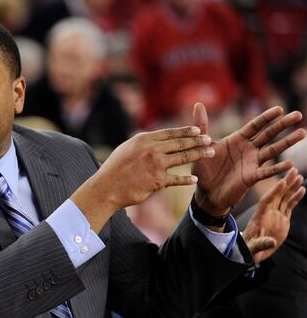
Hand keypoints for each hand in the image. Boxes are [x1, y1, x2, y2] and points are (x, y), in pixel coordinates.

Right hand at [73, 125, 212, 231]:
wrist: (106, 187)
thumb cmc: (114, 169)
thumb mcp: (126, 149)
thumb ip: (142, 144)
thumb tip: (153, 140)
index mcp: (144, 139)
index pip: (170, 133)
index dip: (186, 131)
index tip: (197, 130)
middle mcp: (151, 149)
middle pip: (180, 143)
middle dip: (198, 141)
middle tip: (210, 139)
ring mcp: (156, 164)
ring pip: (183, 157)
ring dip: (199, 154)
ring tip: (210, 153)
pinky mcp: (157, 180)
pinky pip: (177, 179)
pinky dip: (186, 180)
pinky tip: (194, 179)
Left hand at [192, 103, 306, 215]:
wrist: (206, 192)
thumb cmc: (205, 168)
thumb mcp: (202, 145)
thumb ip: (202, 125)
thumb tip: (197, 104)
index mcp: (238, 140)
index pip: (255, 125)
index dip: (266, 117)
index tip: (279, 109)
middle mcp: (248, 149)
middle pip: (268, 134)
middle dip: (282, 125)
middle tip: (298, 114)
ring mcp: (252, 163)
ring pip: (273, 150)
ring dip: (287, 142)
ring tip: (302, 133)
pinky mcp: (251, 177)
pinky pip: (266, 171)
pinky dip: (277, 168)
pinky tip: (290, 164)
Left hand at [243, 168, 304, 262]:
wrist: (253, 250)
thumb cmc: (250, 249)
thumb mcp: (254, 248)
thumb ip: (261, 244)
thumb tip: (271, 242)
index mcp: (259, 217)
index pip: (267, 201)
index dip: (274, 192)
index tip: (281, 182)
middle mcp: (268, 213)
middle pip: (277, 195)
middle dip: (285, 183)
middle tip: (293, 171)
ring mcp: (276, 214)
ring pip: (284, 198)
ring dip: (291, 187)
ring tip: (299, 176)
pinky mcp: (282, 218)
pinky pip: (289, 205)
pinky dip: (295, 197)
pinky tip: (302, 188)